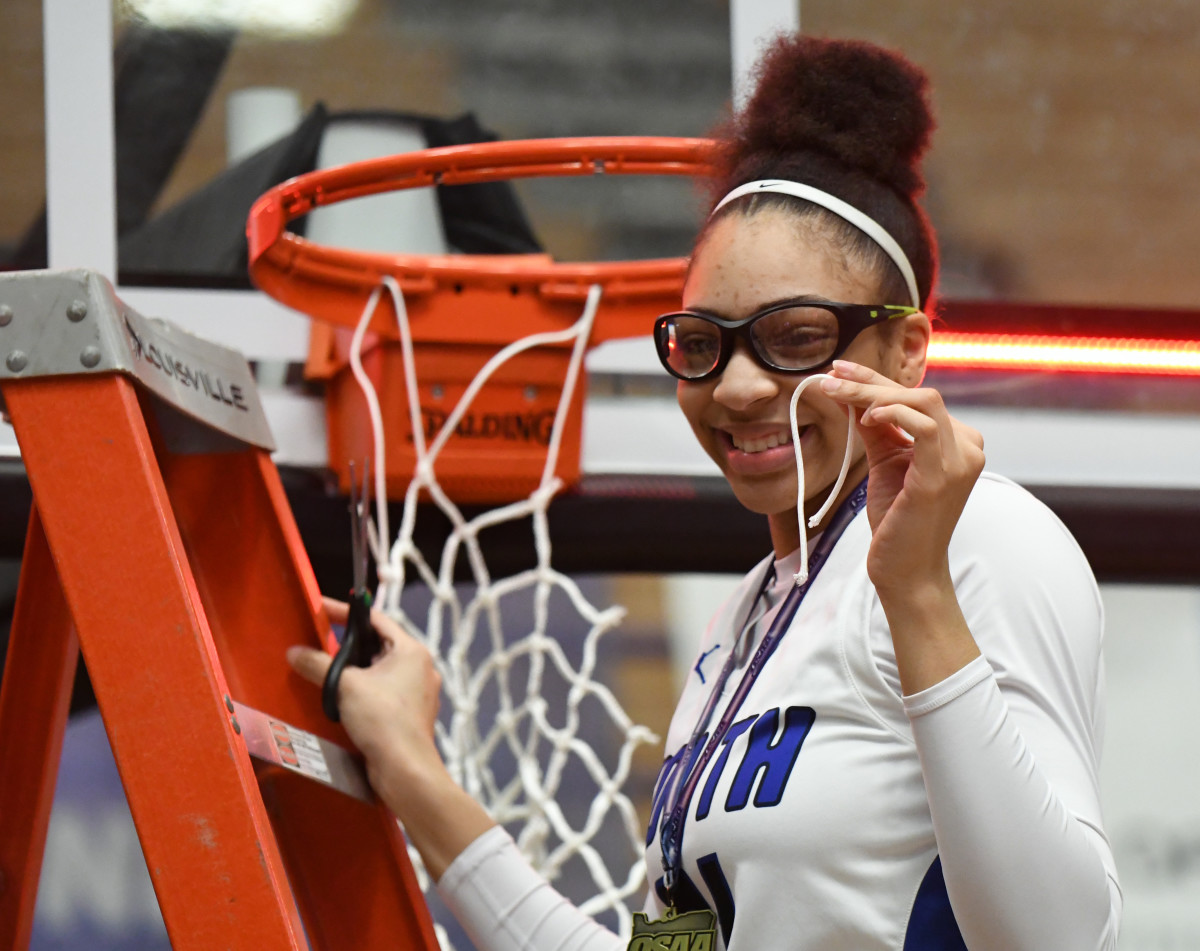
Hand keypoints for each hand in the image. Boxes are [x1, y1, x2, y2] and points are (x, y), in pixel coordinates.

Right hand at [287, 597, 442, 776]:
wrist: (405, 769)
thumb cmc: (383, 720)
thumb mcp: (345, 686)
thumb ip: (318, 665)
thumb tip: (294, 652)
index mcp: (411, 650)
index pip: (376, 619)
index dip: (347, 613)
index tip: (322, 610)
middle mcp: (420, 667)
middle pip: (379, 645)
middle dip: (349, 645)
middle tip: (321, 643)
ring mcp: (419, 692)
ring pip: (381, 671)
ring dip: (356, 671)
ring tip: (328, 672)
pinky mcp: (411, 714)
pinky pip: (384, 692)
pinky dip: (364, 690)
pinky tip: (344, 700)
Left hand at [819, 360, 984, 596]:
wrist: (906, 571)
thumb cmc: (896, 520)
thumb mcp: (885, 463)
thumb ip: (875, 428)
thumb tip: (849, 393)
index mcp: (957, 441)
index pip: (916, 398)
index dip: (876, 380)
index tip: (839, 371)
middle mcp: (967, 446)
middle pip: (920, 394)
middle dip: (870, 381)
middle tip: (831, 375)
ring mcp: (961, 460)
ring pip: (922, 402)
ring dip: (874, 393)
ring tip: (837, 393)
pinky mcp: (943, 475)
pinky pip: (925, 427)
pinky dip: (893, 413)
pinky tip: (865, 418)